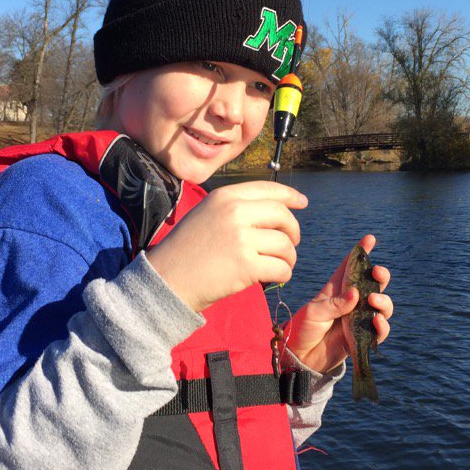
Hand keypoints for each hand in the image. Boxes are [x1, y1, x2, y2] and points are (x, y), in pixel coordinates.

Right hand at [146, 181, 307, 312]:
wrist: (166, 279)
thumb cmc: (186, 251)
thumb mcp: (206, 214)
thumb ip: (235, 209)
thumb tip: (275, 213)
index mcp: (225, 196)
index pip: (268, 189)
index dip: (290, 196)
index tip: (302, 202)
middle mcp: (234, 212)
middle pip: (282, 216)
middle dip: (293, 231)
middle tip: (290, 244)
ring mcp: (241, 238)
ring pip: (285, 245)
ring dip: (288, 257)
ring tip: (280, 265)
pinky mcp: (246, 265)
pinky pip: (281, 267)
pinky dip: (283, 274)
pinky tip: (276, 277)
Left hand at [285, 234, 392, 373]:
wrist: (301, 357)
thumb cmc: (304, 329)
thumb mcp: (314, 312)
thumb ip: (335, 304)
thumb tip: (357, 295)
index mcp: (337, 289)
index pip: (350, 266)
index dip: (361, 252)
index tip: (370, 238)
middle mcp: (351, 301)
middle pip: (373, 283)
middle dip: (380, 275)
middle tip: (377, 273)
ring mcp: (359, 318)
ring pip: (382, 305)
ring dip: (384, 301)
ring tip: (374, 302)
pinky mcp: (363, 337)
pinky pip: (380, 331)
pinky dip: (382, 326)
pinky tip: (377, 322)